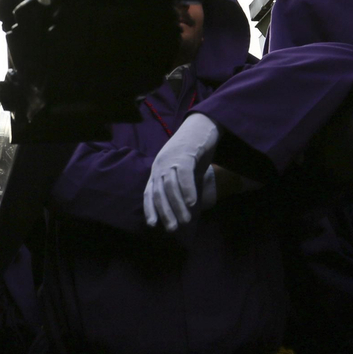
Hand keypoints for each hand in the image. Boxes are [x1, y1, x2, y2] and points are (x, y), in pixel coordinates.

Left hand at [143, 113, 219, 230]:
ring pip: (171, 187)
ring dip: (178, 205)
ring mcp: (171, 159)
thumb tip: (184, 207)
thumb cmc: (193, 150)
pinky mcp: (185, 154)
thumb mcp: (182, 169)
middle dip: (165, 212)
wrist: (203, 124)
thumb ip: (180, 185)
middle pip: (159, 192)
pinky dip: (187, 190)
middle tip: (172, 229)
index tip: (152, 225)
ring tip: (185, 220)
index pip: (149, 191)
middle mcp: (160, 164)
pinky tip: (192, 203)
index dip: (150, 208)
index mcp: (157, 168)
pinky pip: (184, 175)